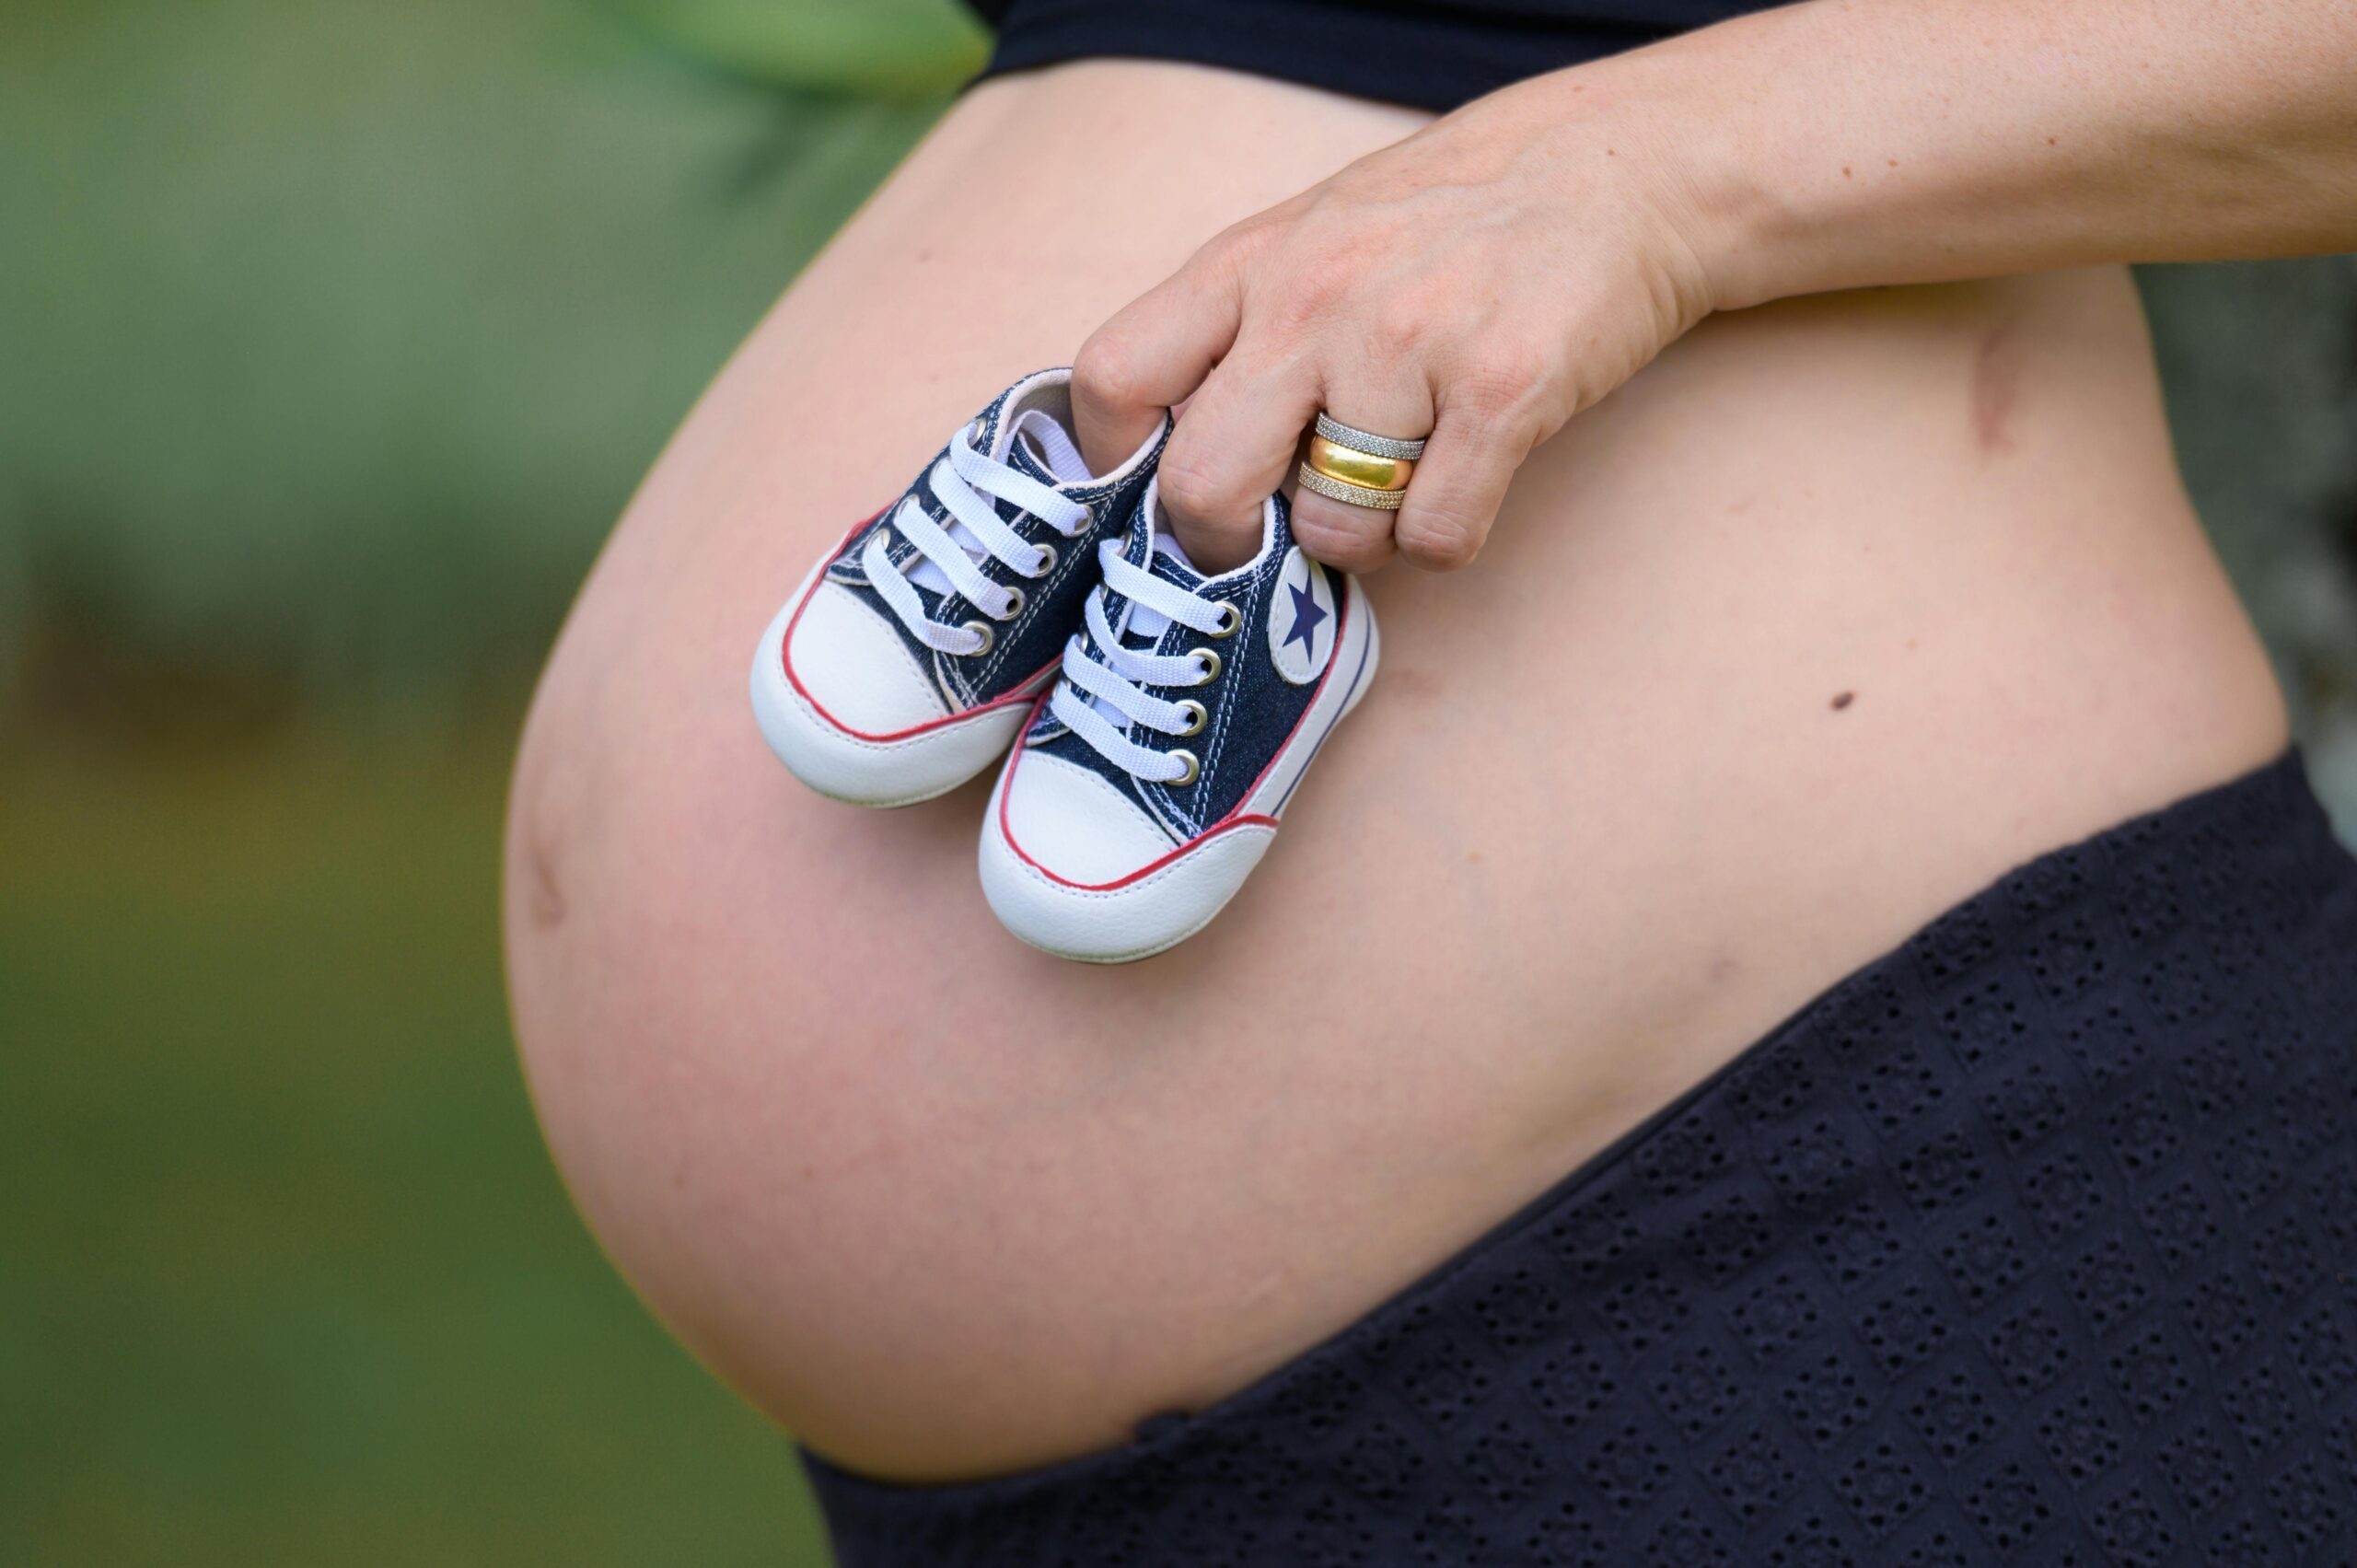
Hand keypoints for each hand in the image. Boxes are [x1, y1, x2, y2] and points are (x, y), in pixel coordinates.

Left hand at [1070, 68, 1720, 572]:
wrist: (1622, 167)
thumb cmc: (1454, 218)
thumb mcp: (1316, 236)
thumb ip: (1241, 327)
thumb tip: (1175, 459)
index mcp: (1249, 262)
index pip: (1116, 377)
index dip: (1113, 462)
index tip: (1152, 490)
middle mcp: (1313, 300)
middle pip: (1204, 484)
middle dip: (1228, 542)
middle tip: (1269, 537)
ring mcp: (1406, 346)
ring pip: (1331, 528)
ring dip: (1362, 538)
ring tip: (1400, 480)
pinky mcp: (1502, 392)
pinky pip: (1434, 535)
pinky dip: (1446, 536)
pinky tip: (1468, 479)